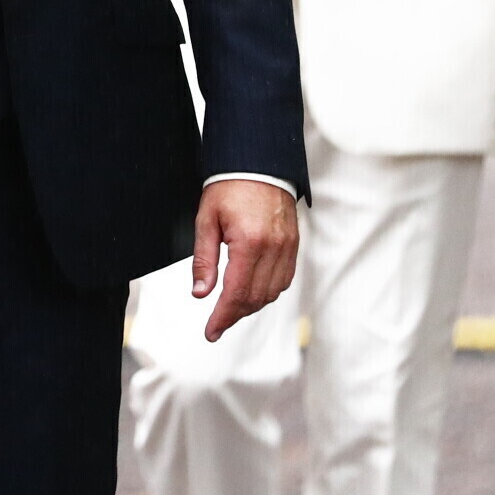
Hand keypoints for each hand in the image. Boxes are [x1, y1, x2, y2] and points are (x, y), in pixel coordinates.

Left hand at [191, 179, 298, 342]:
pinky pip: (284, 279)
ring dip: (252, 305)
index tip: (211, 332)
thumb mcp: (207, 220)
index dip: (223, 317)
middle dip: (235, 315)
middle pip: (255, 298)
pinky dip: (269, 291)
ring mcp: (287, 246)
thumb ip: (204, 259)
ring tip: (232, 308)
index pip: (236, 293)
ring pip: (272, 292)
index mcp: (249, 242)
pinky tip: (253, 291)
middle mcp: (273, 247)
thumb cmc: (228, 186)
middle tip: (217, 324)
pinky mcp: (294, 243)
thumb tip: (201, 293)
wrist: (258, 162)